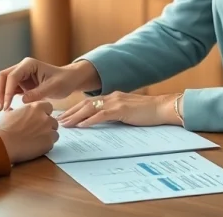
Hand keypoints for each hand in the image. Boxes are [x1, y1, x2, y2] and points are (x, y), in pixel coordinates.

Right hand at [0, 58, 100, 111]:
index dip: (7, 90)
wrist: (69, 80)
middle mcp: (22, 68)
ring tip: (2, 110)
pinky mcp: (21, 84)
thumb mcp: (54, 87)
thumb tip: (23, 100)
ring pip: (3, 83)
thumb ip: (39, 92)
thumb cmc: (64, 80)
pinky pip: (8, 90)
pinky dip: (6, 98)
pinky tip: (7, 109)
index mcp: (29, 64)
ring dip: (1, 96)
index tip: (7, 105)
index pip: (12, 76)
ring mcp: (20, 76)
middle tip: (0, 108)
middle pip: (2, 77)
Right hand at [0, 101, 58, 163]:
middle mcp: (45, 117)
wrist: (4, 144)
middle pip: (53, 121)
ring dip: (48, 136)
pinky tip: (36, 147)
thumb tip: (13, 111)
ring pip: (54, 133)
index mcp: (36, 107)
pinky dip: (45, 146)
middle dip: (47, 126)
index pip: (48, 107)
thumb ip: (16, 111)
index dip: (44, 113)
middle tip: (37, 132)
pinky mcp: (49, 143)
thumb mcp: (9, 114)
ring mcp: (48, 131)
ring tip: (37, 141)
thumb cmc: (4, 128)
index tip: (39, 119)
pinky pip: (51, 144)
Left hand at [58, 91, 180, 127]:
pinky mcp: (121, 110)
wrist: (163, 108)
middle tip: (58, 120)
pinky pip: (102, 115)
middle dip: (70, 112)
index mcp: (112, 97)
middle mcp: (111, 97)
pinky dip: (90, 120)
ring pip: (90, 108)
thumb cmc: (148, 112)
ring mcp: (116, 102)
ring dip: (76, 116)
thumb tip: (103, 121)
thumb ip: (115, 114)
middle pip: (85, 104)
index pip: (89, 102)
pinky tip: (82, 125)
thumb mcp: (127, 112)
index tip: (64, 116)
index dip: (75, 109)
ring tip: (65, 123)